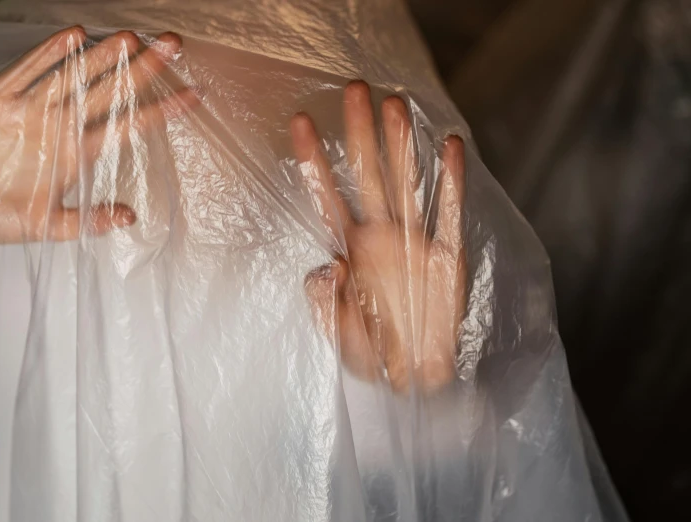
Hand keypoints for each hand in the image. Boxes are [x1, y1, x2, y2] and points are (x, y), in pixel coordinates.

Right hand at [0, 26, 197, 242]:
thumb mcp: (47, 226)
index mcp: (78, 153)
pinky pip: (27, 71)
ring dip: (102, 57)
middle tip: (174, 46)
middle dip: (143, 68)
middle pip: (111, 91)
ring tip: (131, 37)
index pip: (130, 125)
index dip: (163, 109)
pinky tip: (72, 37)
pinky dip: (47, 55)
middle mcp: (62, 125)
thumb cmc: (0, 215)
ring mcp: (32, 110)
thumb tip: (129, 218)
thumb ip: (88, 221)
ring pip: (75, 76)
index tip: (194, 95)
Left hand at [293, 81, 465, 393]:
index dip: (314, 161)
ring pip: (407, 184)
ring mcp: (414, 242)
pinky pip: (449, 213)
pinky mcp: (447, 257)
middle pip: (367, 176)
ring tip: (398, 102)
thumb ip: (326, 305)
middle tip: (353, 89)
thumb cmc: (374, 355)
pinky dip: (451, 180)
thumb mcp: (338, 338)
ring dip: (402, 145)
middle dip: (359, 133)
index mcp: (350, 251)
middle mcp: (381, 237)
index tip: (301, 122)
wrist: (417, 379)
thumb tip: (328, 266)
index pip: (327, 197)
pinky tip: (451, 145)